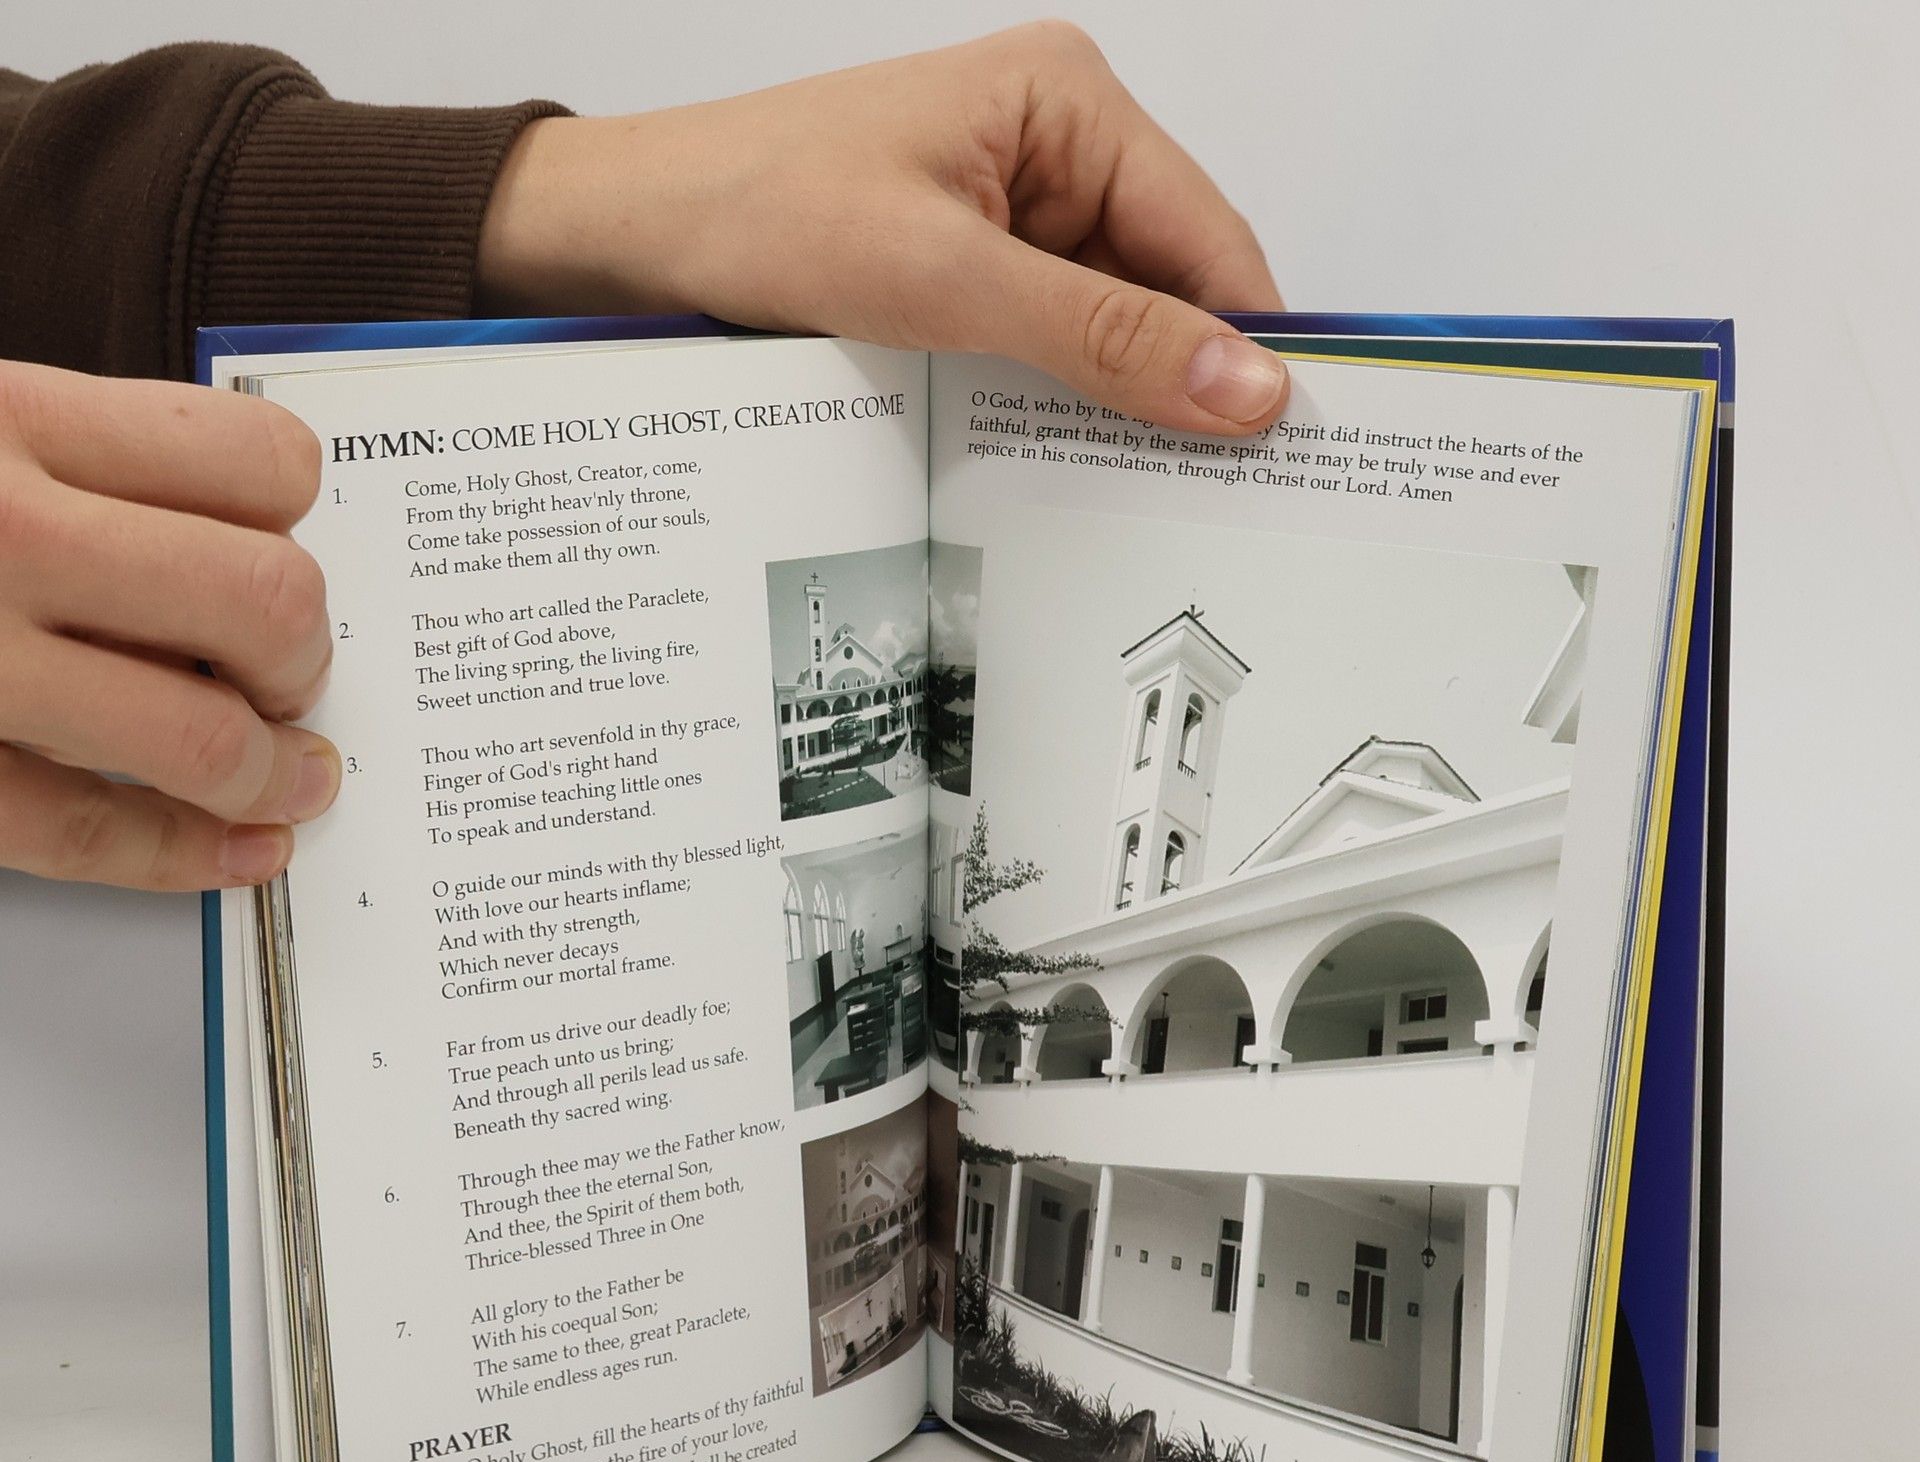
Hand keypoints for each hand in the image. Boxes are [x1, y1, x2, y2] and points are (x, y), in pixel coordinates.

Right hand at [0, 360, 337, 888]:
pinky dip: (188, 855)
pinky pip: (88, 832)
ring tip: (278, 771)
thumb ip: (72, 463)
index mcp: (3, 421)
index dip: (297, 526)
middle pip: (262, 602)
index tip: (280, 554)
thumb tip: (241, 540)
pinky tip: (239, 849)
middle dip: (302, 658)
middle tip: (283, 679)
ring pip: (196, 736)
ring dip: (270, 769)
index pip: (255, 465)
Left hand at [478, 22, 1288, 433]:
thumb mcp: (947, 280)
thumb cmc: (761, 211)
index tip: (1283, 447)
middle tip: (1212, 497)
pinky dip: (1058, 402)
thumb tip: (1247, 386)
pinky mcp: (974, 269)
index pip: (1209, 237)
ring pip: (1113, 327)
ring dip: (1115, 401)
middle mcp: (1056, 148)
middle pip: (1170, 286)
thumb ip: (1103, 337)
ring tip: (1131, 488)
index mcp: (1070, 103)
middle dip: (1182, 383)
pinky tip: (1058, 459)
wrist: (635, 236)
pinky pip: (1051, 344)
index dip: (1249, 343)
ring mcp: (1015, 212)